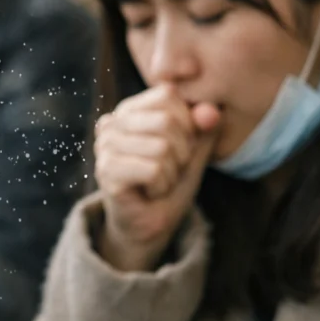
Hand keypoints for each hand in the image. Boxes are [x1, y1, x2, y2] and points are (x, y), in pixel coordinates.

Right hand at [92, 85, 220, 271]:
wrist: (149, 225)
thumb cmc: (168, 183)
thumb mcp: (193, 152)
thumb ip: (204, 128)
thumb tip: (214, 110)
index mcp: (130, 110)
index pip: (168, 95)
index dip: (187, 122)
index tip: (180, 148)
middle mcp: (111, 123)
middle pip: (167, 121)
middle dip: (182, 152)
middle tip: (169, 170)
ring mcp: (105, 147)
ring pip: (162, 148)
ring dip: (171, 173)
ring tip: (158, 182)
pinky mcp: (107, 171)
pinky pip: (153, 170)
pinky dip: (161, 186)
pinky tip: (150, 192)